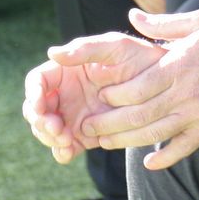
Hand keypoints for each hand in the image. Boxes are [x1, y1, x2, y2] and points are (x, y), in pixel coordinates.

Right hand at [22, 32, 166, 163]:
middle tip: (57, 128)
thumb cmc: (140, 58)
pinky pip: (65, 147)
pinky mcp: (85, 135)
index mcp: (67, 70)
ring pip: (48, 130)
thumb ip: (86, 48)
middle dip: (41, 121)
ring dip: (50, 138)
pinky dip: (62, 152)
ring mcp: (75, 115)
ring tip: (66, 140)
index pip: (37, 82)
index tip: (39, 107)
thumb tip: (52, 52)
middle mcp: (67, 93)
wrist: (165, 86)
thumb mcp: (116, 47)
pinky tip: (69, 152)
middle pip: (37, 109)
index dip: (33, 95)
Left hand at [76, 8, 198, 170]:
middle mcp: (185, 93)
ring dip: (126, 142)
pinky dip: (163, 159)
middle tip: (89, 126)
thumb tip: (132, 16)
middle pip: (137, 115)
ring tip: (105, 144)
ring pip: (154, 135)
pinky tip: (149, 164)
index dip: (113, 95)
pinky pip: (182, 148)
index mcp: (178, 66)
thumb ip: (163, 24)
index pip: (135, 87)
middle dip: (109, 123)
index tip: (98, 95)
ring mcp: (198, 114)